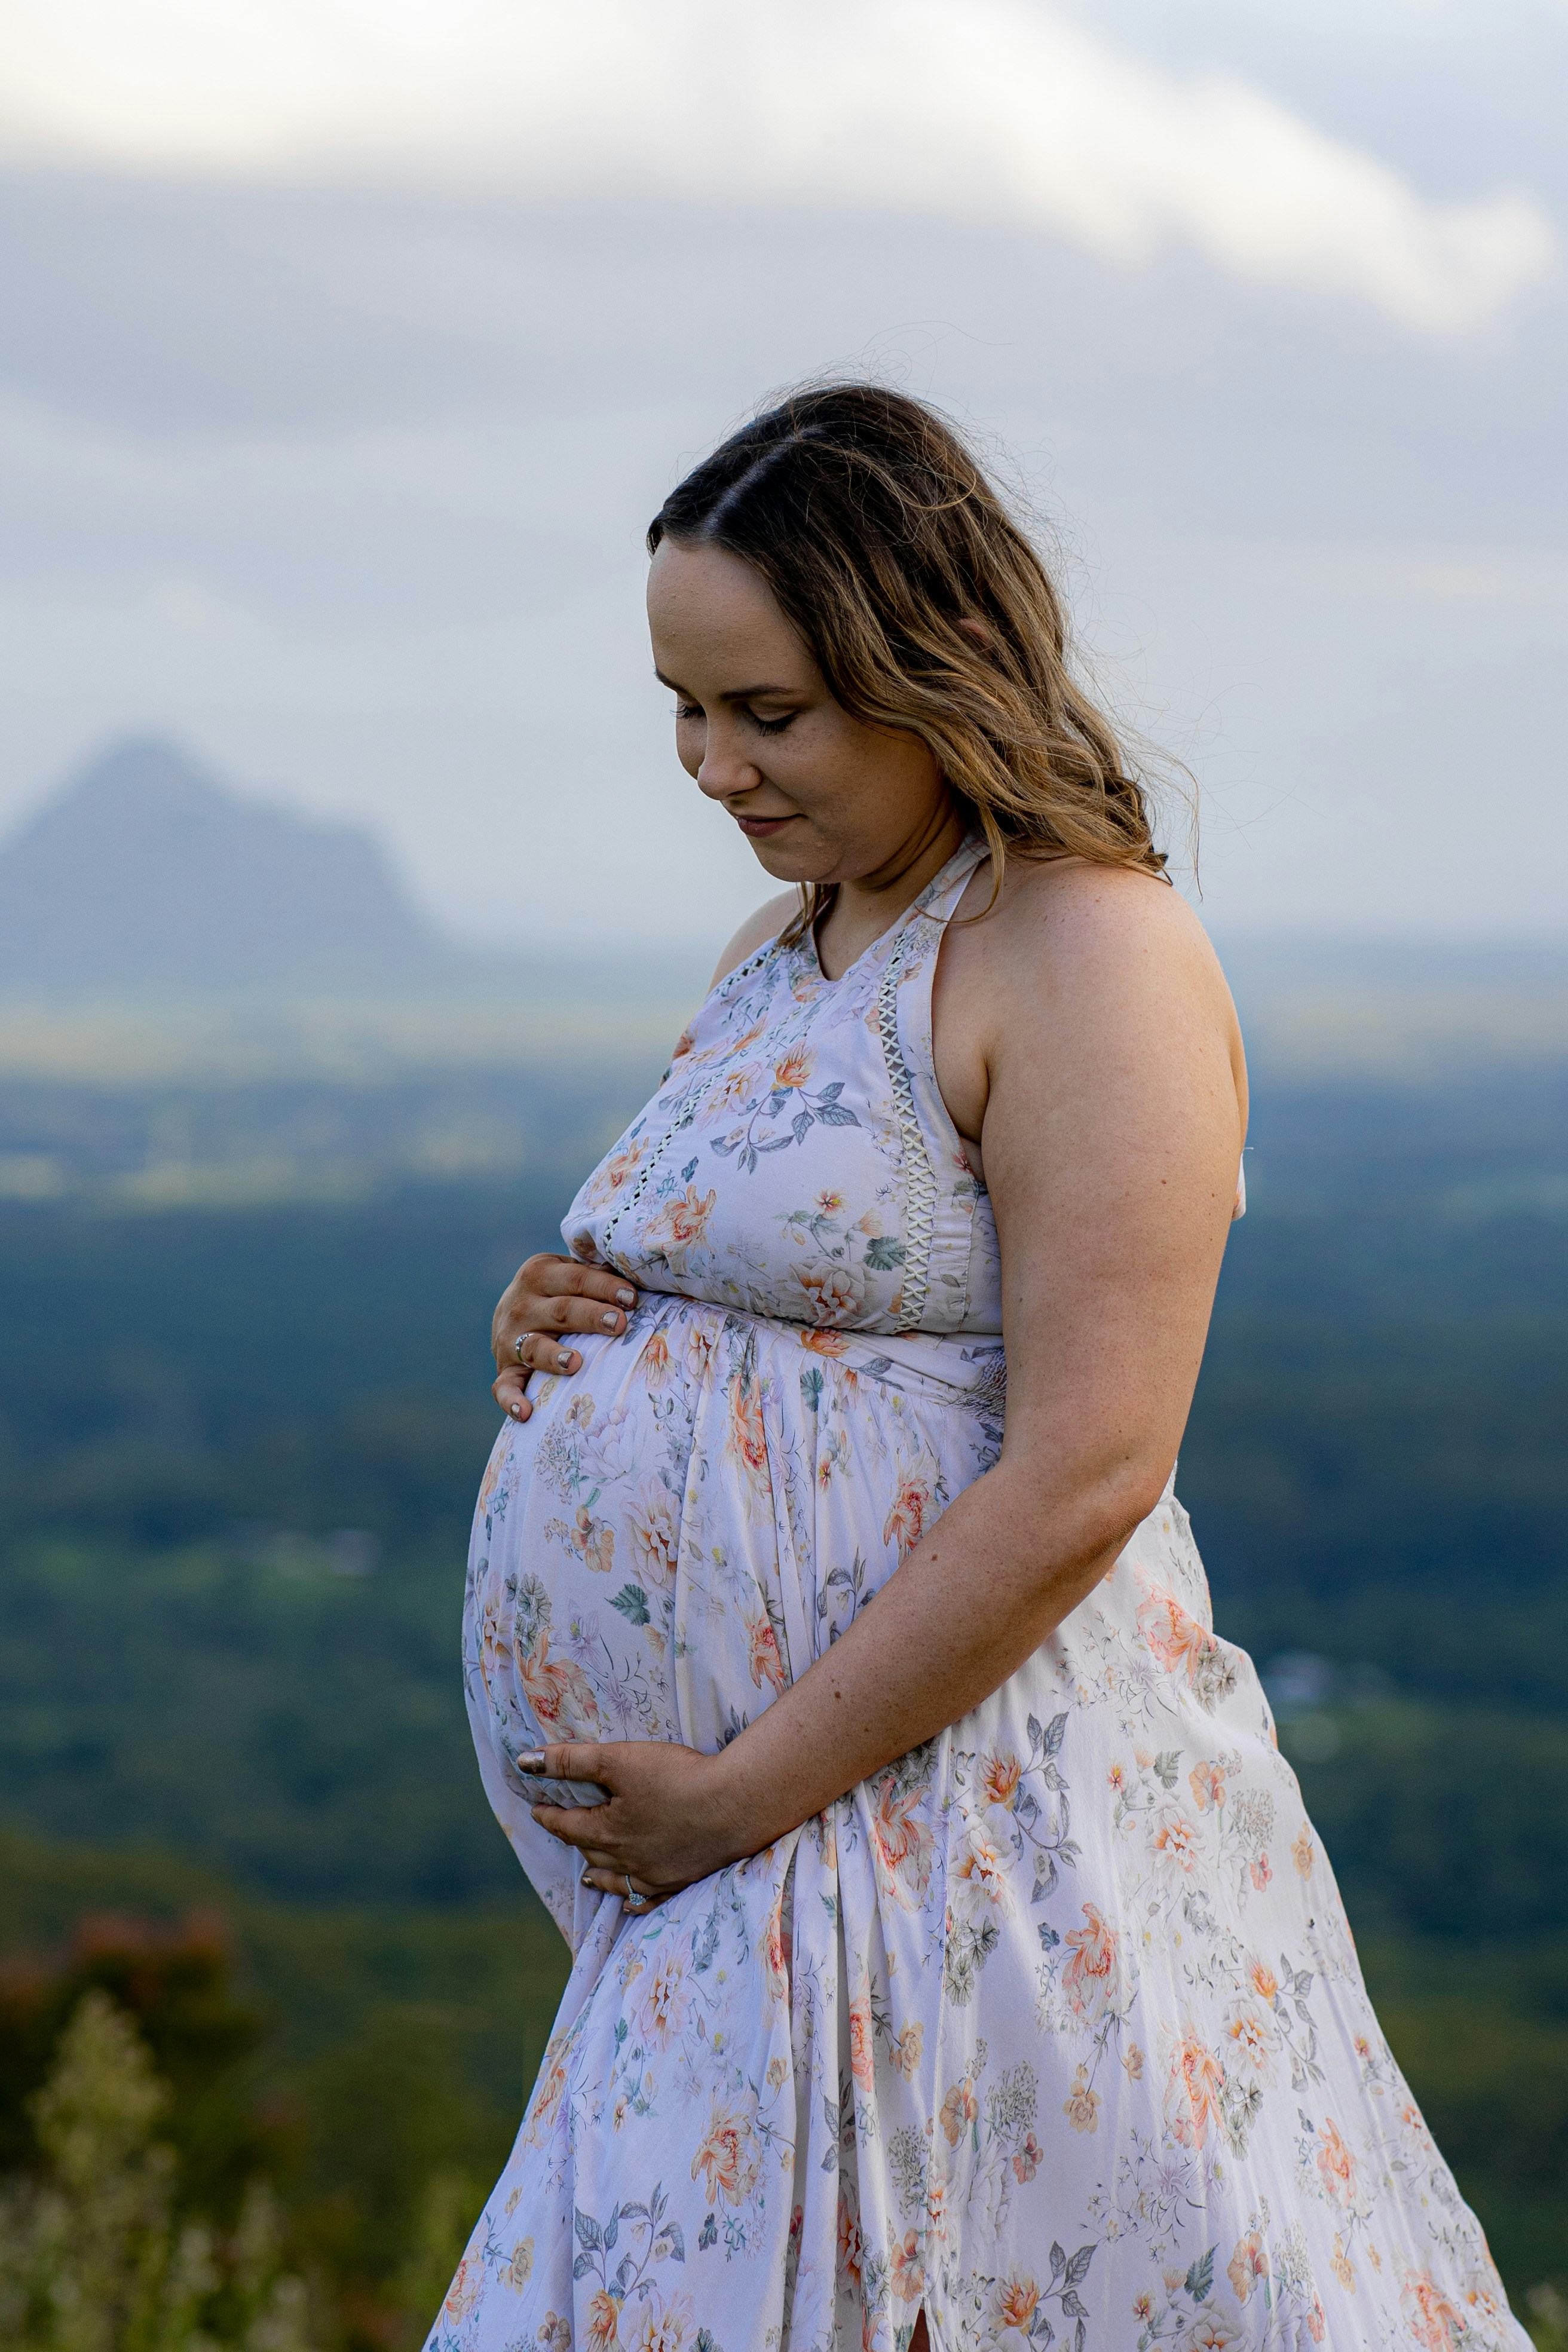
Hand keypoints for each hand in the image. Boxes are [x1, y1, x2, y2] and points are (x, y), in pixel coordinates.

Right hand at [491, 1253, 639, 1420]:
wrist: (510, 1310)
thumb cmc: (558, 1291)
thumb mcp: (570, 1272)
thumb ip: (598, 1272)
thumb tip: (643, 1273)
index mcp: (540, 1273)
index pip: (576, 1279)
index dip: (604, 1287)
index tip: (631, 1298)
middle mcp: (521, 1305)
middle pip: (561, 1311)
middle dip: (590, 1317)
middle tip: (619, 1324)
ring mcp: (509, 1339)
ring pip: (533, 1347)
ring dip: (552, 1356)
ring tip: (575, 1363)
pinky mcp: (504, 1369)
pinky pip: (503, 1387)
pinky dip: (511, 1400)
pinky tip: (526, 1412)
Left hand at [521, 1740, 750, 1908]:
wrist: (733, 1806)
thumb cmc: (675, 1778)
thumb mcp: (618, 1760)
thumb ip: (572, 1761)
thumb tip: (526, 1762)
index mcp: (607, 1831)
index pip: (567, 1825)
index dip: (549, 1816)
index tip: (537, 1809)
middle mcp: (625, 1860)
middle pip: (590, 1850)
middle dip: (572, 1839)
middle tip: (564, 1830)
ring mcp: (654, 1875)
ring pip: (615, 1878)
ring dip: (597, 1873)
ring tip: (586, 1873)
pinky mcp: (681, 1881)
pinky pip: (647, 1899)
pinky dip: (632, 1900)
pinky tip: (629, 1900)